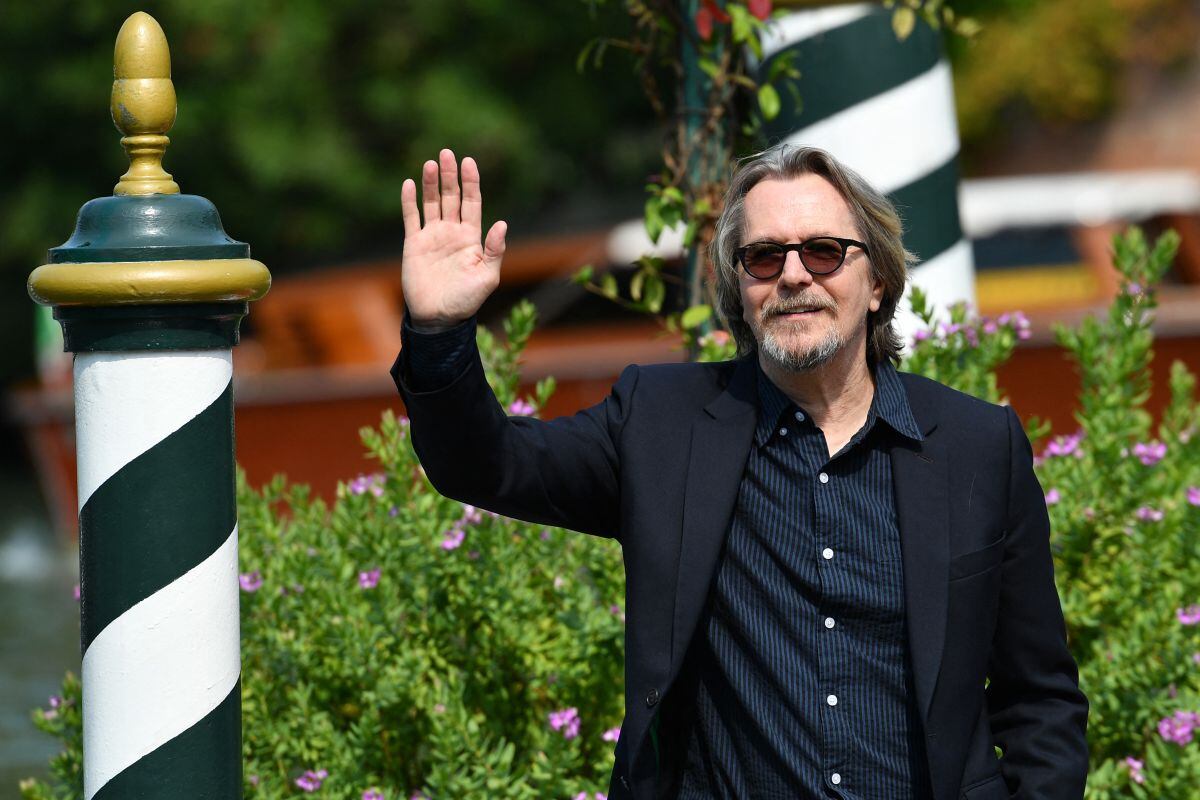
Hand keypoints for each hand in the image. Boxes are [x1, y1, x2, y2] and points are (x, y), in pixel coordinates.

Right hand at [401, 149, 506, 330]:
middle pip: (451, 197)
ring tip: (431, 163)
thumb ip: (494, 250)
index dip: (471, 182)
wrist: (439, 318)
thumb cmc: (467, 300)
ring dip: (431, 183)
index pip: (472, 203)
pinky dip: (409, 202)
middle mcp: (452, 232)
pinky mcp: (413, 245)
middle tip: (448, 153)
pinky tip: (409, 184)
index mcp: (472, 237)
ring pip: (432, 203)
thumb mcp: (487, 277)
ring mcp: (432, 237)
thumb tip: (502, 223)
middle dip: (451, 175)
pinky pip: (411, 218)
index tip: (469, 162)